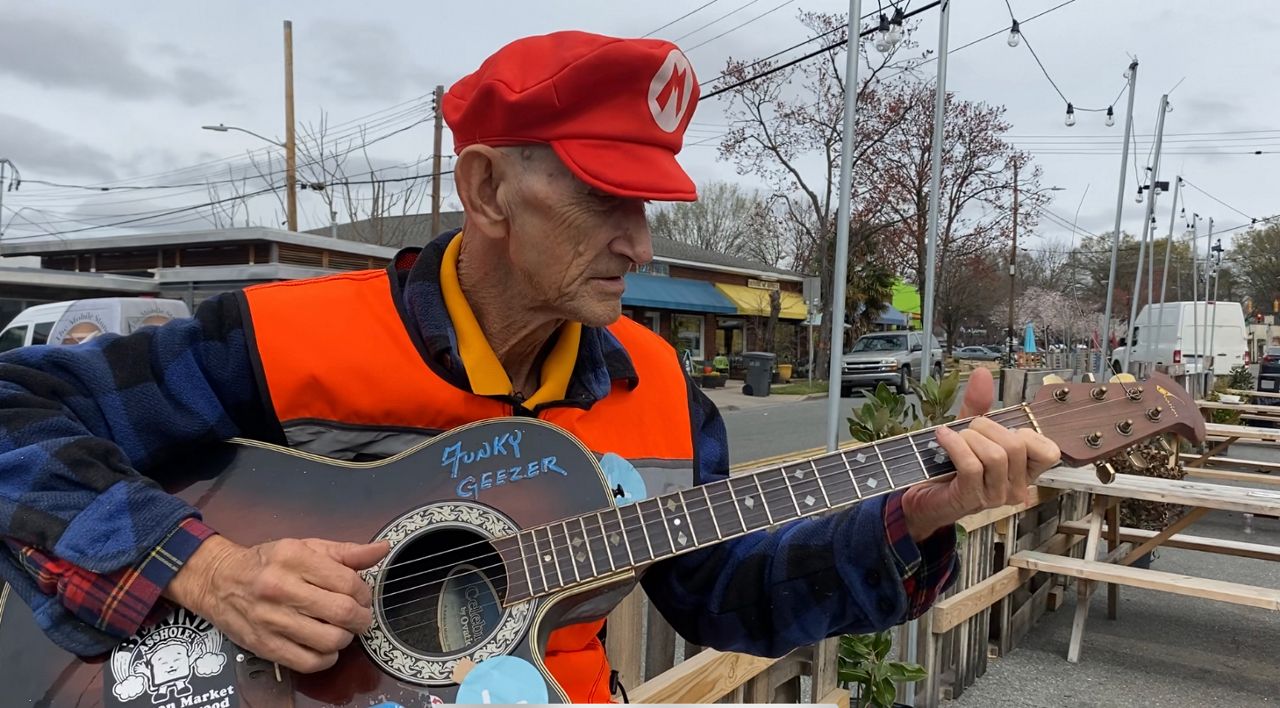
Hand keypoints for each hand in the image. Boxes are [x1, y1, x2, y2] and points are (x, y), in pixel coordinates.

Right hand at [166, 535, 389, 672]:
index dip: (364, 593)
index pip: (347, 582)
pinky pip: (308, 662)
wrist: (217, 580)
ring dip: (345, 639)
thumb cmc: (267, 562)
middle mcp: (281, 588)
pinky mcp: (264, 645)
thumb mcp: (305, 547)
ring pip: (329, 640)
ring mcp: (271, 619)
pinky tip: (326, 647)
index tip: (362, 596)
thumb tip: (382, 550)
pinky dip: (326, 659)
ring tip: (342, 630)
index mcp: (295, 558)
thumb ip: (346, 552)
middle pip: (341, 612)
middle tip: (360, 617)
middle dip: (361, 618)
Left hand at [900, 368, 1059, 541]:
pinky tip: (943, 437)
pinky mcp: (971, 498)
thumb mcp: (969, 432)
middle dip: (988, 427)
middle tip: (969, 429)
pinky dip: (955, 445)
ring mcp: (995, 496)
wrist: (923, 496)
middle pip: (1017, 446)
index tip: (1000, 430)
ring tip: (956, 437)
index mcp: (1024, 472)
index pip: (1049, 452)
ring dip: (970, 438)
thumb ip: (979, 405)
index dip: (1025, 433)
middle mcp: (1015, 487)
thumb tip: (982, 374)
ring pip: (996, 456)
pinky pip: (971, 465)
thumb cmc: (951, 466)